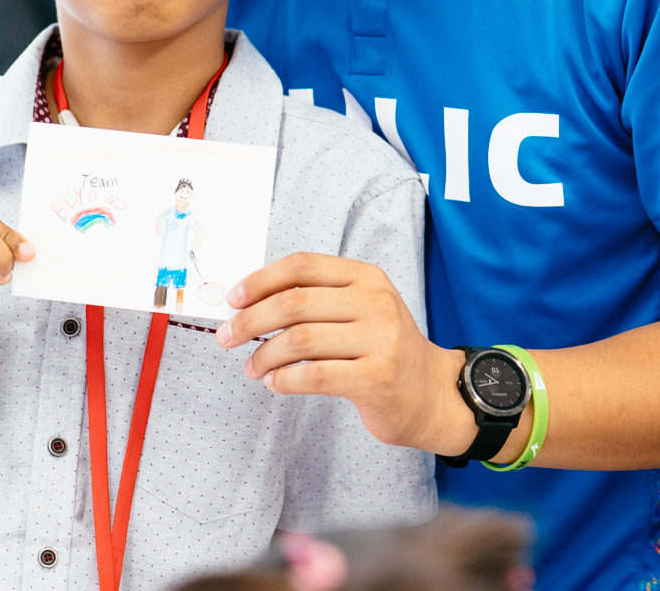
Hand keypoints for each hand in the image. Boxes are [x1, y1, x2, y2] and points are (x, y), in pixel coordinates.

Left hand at [216, 252, 474, 455]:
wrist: (431, 394)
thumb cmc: (385, 351)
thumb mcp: (362, 310)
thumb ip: (319, 299)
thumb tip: (252, 302)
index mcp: (367, 278)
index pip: (303, 265)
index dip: (261, 280)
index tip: (234, 298)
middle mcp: (375, 303)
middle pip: (295, 302)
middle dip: (251, 320)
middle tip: (227, 336)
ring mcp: (380, 341)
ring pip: (300, 340)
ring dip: (264, 355)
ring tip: (252, 367)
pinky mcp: (377, 378)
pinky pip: (315, 375)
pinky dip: (285, 379)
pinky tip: (275, 383)